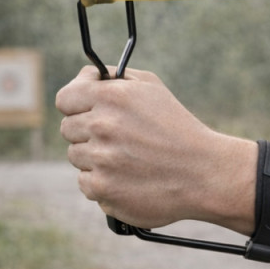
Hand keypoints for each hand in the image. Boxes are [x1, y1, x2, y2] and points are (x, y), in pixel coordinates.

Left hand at [56, 66, 254, 230]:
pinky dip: (104, 182)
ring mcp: (101, 160)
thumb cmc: (178, 129)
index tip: (88, 111)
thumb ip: (112, 78)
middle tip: (119, 139)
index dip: (77, 105)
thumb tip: (84, 80)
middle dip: (89, 133)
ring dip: (97, 158)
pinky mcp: (104, 190)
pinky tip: (130, 178)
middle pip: (69, 130)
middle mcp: (102, 126)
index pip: (65, 99)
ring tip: (129, 160)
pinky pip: (87, 183)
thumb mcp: (151, 89)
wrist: (204, 174)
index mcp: (111, 97)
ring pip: (77, 157)